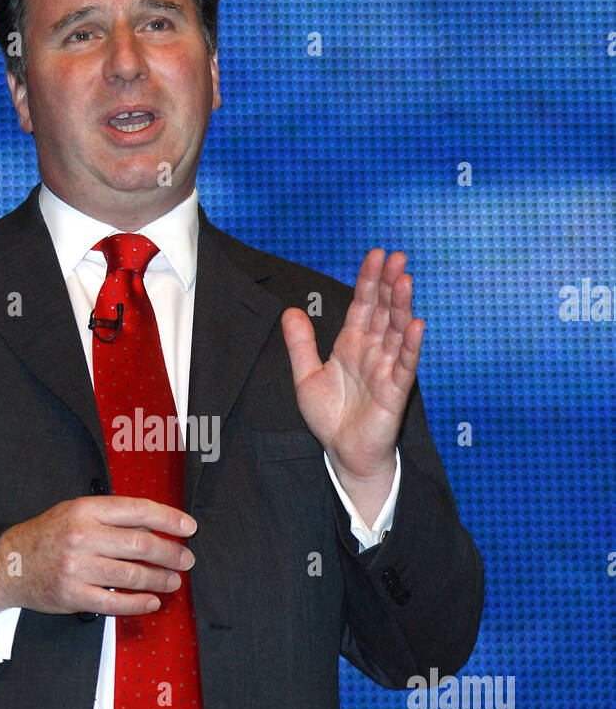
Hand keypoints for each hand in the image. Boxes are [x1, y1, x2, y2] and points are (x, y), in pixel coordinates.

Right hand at [0, 495, 196, 615]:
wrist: (9, 564)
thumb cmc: (48, 536)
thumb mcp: (75, 512)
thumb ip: (111, 517)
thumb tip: (155, 527)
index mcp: (85, 510)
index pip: (138, 510)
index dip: (169, 519)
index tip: (188, 527)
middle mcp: (82, 536)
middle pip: (142, 545)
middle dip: (172, 553)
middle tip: (186, 559)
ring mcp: (77, 567)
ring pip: (133, 575)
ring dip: (160, 579)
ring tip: (173, 580)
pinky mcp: (73, 595)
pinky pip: (115, 602)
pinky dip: (139, 603)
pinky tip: (152, 601)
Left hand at [281, 248, 423, 522]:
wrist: (342, 453)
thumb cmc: (330, 417)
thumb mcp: (305, 376)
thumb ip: (300, 344)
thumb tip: (290, 310)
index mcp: (352, 344)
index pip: (363, 304)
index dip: (369, 280)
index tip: (376, 255)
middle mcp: (372, 351)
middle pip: (384, 311)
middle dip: (390, 284)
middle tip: (397, 257)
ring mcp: (386, 369)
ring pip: (398, 331)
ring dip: (403, 306)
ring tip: (406, 280)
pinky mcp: (395, 392)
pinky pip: (405, 365)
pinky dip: (411, 346)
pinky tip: (417, 325)